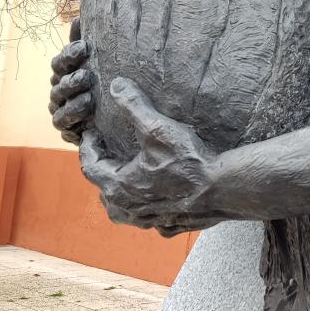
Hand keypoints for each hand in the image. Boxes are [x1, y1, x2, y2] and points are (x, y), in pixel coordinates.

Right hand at [49, 18, 94, 144]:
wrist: (109, 121)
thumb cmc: (100, 85)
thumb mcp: (97, 63)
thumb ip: (86, 42)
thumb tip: (79, 17)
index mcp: (65, 71)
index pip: (61, 60)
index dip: (70, 54)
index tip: (84, 47)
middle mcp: (59, 88)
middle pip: (58, 80)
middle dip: (71, 77)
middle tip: (87, 75)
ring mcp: (60, 108)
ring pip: (59, 100)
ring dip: (72, 98)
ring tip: (89, 96)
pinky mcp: (65, 128)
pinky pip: (62, 122)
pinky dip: (72, 116)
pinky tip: (86, 112)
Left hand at [78, 76, 222, 233]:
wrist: (221, 189)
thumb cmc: (188, 160)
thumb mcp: (157, 128)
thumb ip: (134, 106)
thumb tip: (115, 85)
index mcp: (118, 186)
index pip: (90, 166)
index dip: (88, 147)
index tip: (91, 134)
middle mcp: (129, 208)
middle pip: (103, 191)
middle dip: (101, 171)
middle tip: (106, 153)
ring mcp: (149, 220)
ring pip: (123, 211)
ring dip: (119, 195)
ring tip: (124, 178)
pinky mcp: (169, 225)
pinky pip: (149, 219)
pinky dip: (146, 209)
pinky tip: (155, 197)